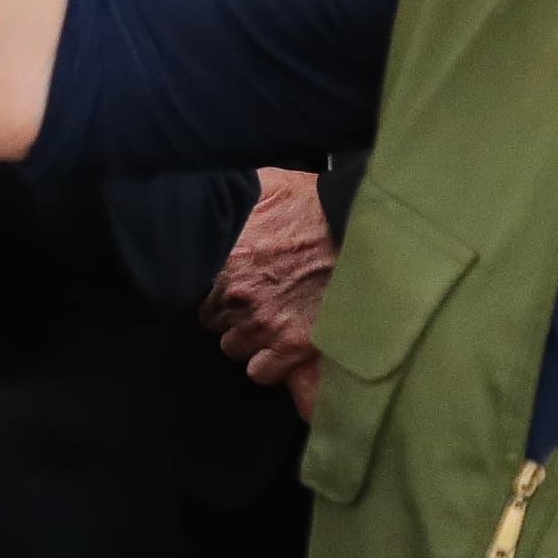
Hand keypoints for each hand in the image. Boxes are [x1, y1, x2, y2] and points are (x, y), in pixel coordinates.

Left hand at [203, 168, 333, 413]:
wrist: (362, 230)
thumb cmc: (314, 205)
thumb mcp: (265, 185)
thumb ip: (231, 198)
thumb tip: (212, 200)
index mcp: (226, 259)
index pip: (195, 290)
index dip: (213, 288)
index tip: (228, 284)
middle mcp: (239, 296)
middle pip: (213, 321)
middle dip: (230, 313)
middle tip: (255, 300)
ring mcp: (265, 324)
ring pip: (233, 348)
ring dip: (246, 337)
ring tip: (268, 321)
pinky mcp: (293, 346)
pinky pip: (260, 372)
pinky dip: (266, 363)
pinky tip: (277, 346)